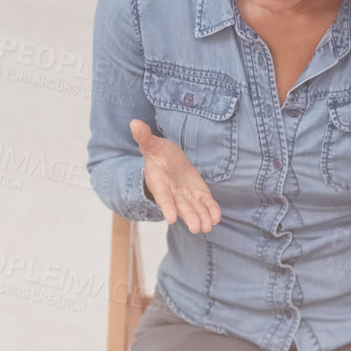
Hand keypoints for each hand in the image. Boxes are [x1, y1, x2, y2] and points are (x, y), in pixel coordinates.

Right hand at [130, 118, 219, 233]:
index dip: (167, 206)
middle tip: (196, 228)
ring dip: (201, 217)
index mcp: (159, 182)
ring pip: (194, 208)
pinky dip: (211, 210)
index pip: (163, 196)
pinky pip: (205, 203)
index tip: (170, 218)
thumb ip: (144, 137)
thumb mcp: (151, 144)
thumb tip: (134, 122)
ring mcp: (186, 195)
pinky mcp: (198, 194)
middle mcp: (172, 193)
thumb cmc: (158, 154)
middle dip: (189, 216)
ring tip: (208, 227)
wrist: (169, 161)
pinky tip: (216, 217)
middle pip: (181, 206)